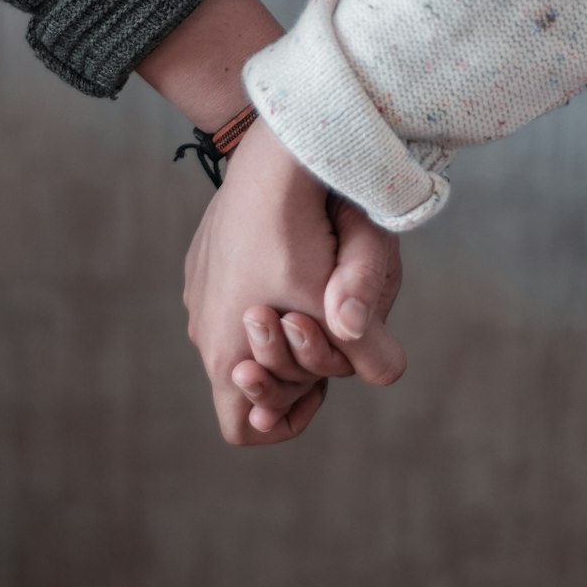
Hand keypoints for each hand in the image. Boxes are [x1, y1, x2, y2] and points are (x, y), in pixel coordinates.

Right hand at [184, 118, 405, 445]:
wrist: (270, 157)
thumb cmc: (302, 235)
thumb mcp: (342, 301)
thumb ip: (370, 349)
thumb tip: (389, 374)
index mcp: (225, 354)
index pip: (242, 429)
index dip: (285, 422)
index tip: (319, 392)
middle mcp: (202, 330)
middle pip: (245, 380)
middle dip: (289, 369)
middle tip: (323, 334)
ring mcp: (198, 292)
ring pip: (238, 335)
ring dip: (277, 330)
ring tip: (311, 294)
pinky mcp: (203, 260)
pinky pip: (229, 295)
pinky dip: (261, 293)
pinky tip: (291, 259)